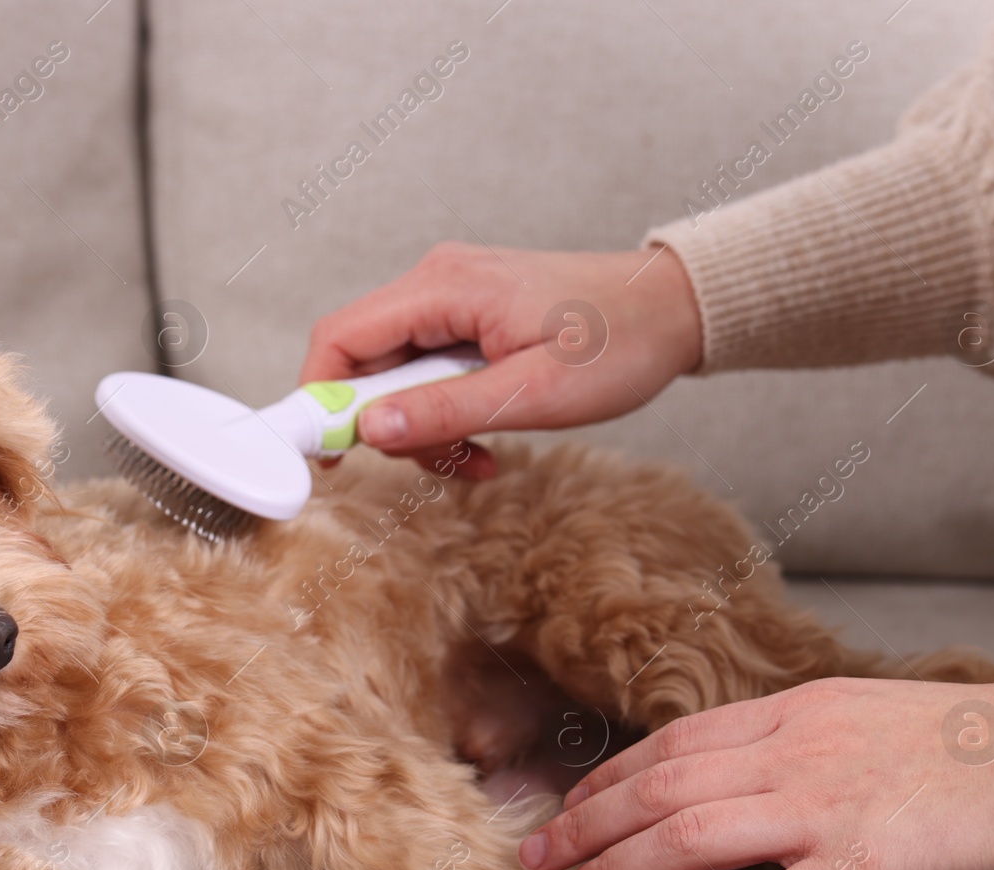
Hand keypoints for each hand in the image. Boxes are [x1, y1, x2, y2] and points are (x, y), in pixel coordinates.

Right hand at [300, 242, 701, 476]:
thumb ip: (444, 410)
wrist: (674, 308)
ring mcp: (452, 297)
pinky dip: (445, 412)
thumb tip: (368, 430)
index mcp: (446, 288)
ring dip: (424, 427)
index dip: (319, 399)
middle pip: (363, 361)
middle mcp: (437, 282)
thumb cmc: (619, 344)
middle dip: (389, 426)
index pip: (340, 338)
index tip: (330, 454)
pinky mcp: (469, 316)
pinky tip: (485, 440)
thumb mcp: (532, 395)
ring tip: (478, 457)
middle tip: (444, 462)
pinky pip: (428, 370)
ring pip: (395, 374)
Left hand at [517, 677, 993, 869]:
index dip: (607, 779)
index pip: (668, 745)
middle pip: (659, 789)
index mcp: (785, 712)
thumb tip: (716, 770)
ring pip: (688, 838)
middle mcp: (788, 755)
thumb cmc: (944, 737)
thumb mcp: (846, 709)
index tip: (566, 808)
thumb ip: (777, 737)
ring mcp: (818, 810)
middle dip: (585, 826)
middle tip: (535, 858)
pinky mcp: (856, 868)